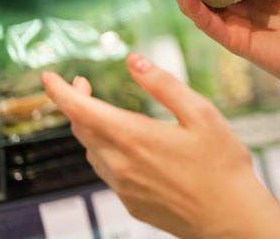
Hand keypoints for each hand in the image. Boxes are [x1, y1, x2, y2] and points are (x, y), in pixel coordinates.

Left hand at [41, 54, 279, 238]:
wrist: (231, 218)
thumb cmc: (223, 164)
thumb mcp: (201, 112)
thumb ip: (164, 84)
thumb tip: (133, 61)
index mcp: (134, 137)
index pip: (80, 109)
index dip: (60, 90)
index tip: (48, 76)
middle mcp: (120, 164)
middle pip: (81, 129)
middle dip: (76, 103)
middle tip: (84, 83)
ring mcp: (123, 188)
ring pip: (92, 152)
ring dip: (90, 128)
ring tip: (106, 113)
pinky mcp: (131, 203)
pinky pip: (107, 172)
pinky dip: (106, 152)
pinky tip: (129, 147)